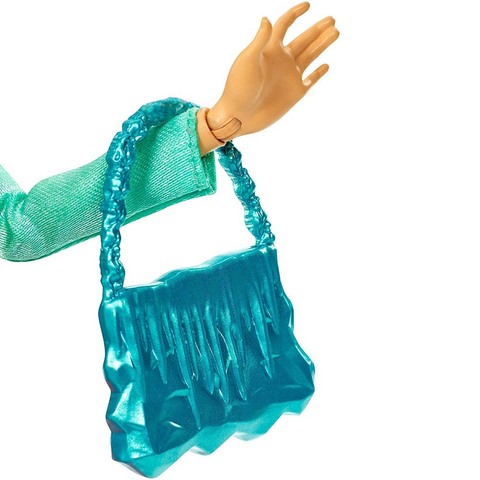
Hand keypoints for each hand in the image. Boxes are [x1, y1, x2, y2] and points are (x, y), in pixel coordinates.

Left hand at [207, 2, 338, 140]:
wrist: (239, 116)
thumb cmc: (238, 88)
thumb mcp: (247, 61)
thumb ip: (260, 40)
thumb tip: (267, 19)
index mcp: (269, 49)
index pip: (284, 25)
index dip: (295, 13)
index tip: (308, 5)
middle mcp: (281, 60)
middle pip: (303, 39)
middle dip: (317, 29)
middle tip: (332, 20)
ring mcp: (289, 76)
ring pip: (310, 55)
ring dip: (322, 44)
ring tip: (336, 32)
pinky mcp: (295, 93)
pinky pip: (310, 80)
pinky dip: (319, 73)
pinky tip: (326, 65)